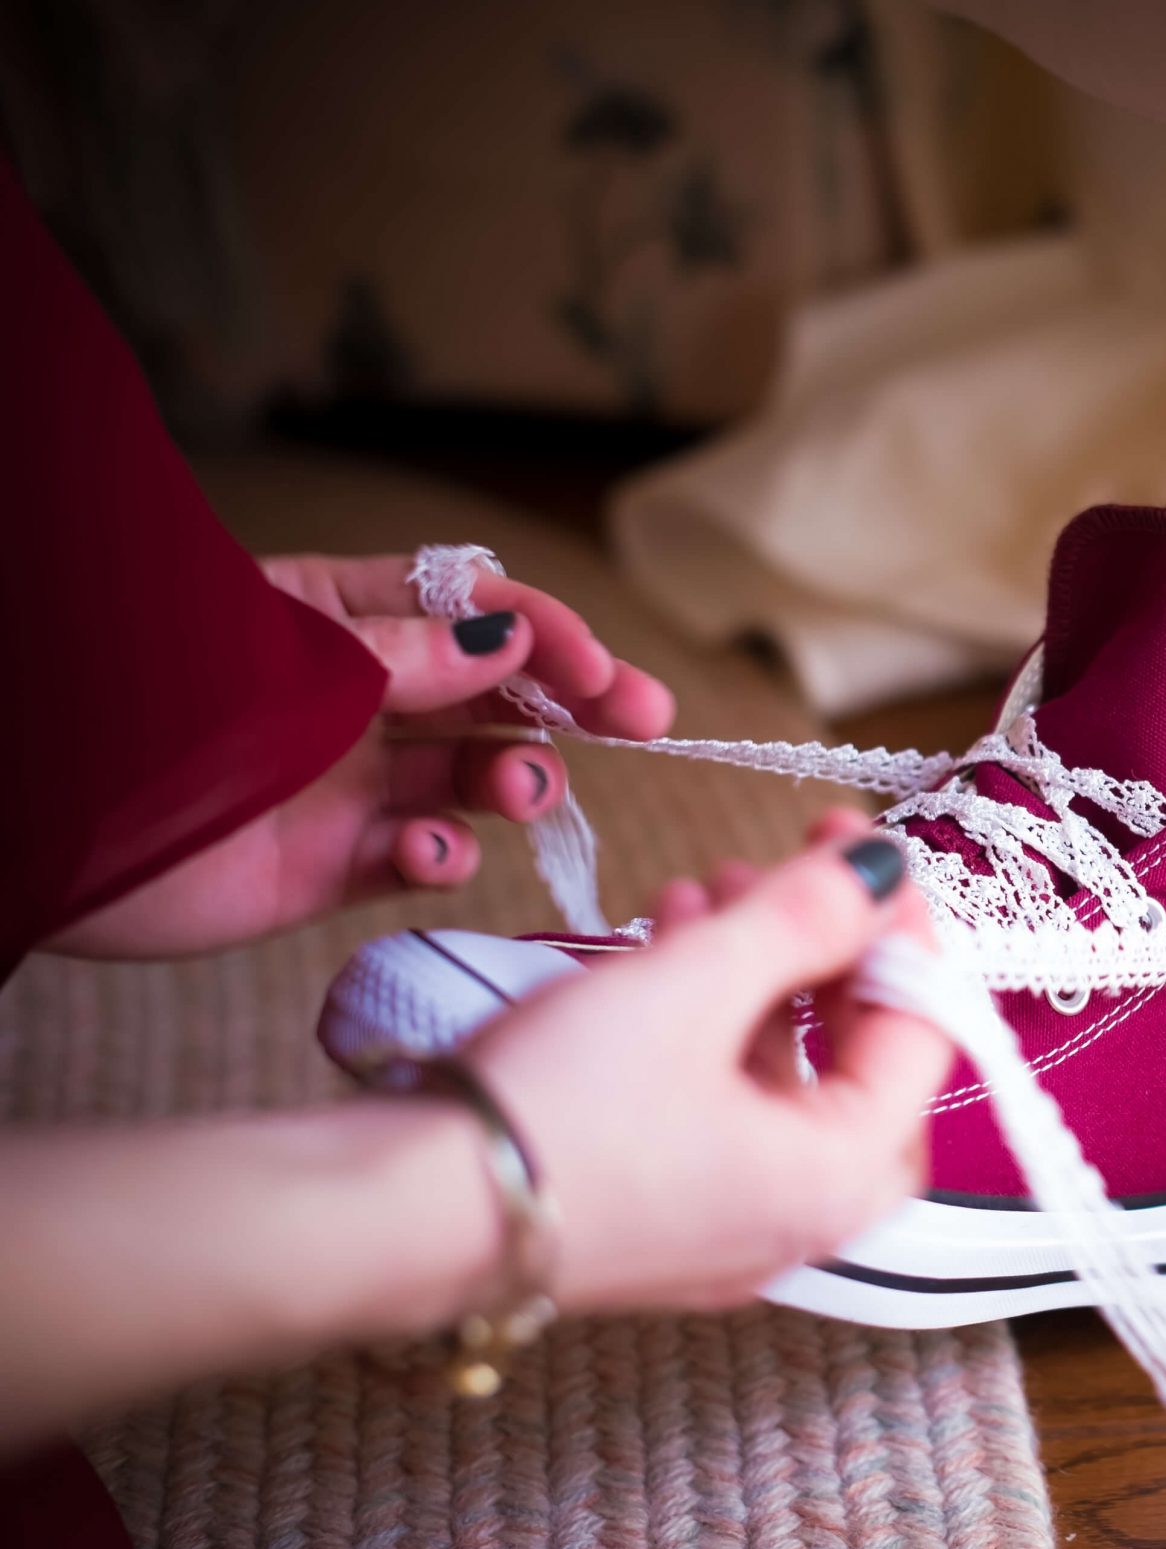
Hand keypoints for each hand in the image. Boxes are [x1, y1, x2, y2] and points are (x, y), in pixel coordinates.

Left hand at [45, 552, 674, 957]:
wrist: (50, 830)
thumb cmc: (161, 708)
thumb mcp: (297, 662)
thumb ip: (411, 658)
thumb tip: (514, 642)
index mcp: (340, 616)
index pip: (473, 608)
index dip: (547, 634)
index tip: (601, 671)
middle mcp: (359, 694)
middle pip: (497, 690)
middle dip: (575, 702)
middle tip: (646, 721)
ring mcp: (352, 780)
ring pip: (473, 774)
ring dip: (516, 779)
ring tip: (523, 792)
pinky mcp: (336, 864)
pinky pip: (422, 856)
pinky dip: (442, 860)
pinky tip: (430, 857)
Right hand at [459, 826, 949, 1313]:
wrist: (401, 1215)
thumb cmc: (559, 1111)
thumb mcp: (698, 982)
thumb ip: (806, 917)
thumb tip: (888, 869)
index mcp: (841, 1176)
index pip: (923, 1032)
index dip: (899, 924)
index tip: (859, 845)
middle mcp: (798, 1219)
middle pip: (857, 1057)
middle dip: (824, 950)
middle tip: (788, 869)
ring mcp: (723, 1226)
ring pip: (778, 1076)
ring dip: (754, 976)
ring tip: (702, 895)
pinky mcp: (654, 1215)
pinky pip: (714, 1106)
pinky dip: (703, 1027)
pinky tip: (654, 953)